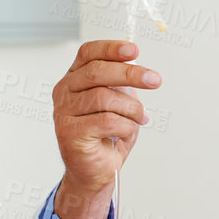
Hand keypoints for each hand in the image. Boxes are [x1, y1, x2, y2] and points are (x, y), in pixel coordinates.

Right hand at [50, 40, 160, 218]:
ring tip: (141, 118)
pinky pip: (107, 121)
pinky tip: (127, 133)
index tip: (134, 50)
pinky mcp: (69, 133)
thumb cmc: (107, 136)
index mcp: (74, 79)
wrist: (96, 170)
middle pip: (97, 72)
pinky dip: (126, 126)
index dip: (111, 48)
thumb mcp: (119, 103)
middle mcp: (64, 92)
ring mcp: (64, 112)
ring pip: (105, 98)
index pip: (88, 53)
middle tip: (154, 80)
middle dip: (130, 74)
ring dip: (132, 108)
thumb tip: (137, 64)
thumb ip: (122, 83)